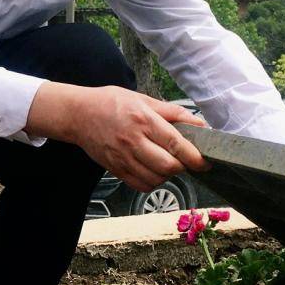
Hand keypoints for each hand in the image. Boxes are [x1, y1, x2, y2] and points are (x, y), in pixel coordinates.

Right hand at [28, 83, 208, 192]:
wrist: (78, 114)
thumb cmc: (111, 103)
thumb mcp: (143, 99)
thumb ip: (172, 112)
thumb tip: (199, 124)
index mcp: (143, 120)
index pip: (176, 143)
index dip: (195, 156)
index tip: (205, 161)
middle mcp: (133, 141)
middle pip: (168, 166)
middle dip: (183, 166)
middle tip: (185, 160)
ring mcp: (123, 158)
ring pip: (156, 178)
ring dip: (168, 175)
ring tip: (167, 163)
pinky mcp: (116, 169)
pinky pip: (141, 185)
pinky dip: (153, 182)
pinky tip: (153, 171)